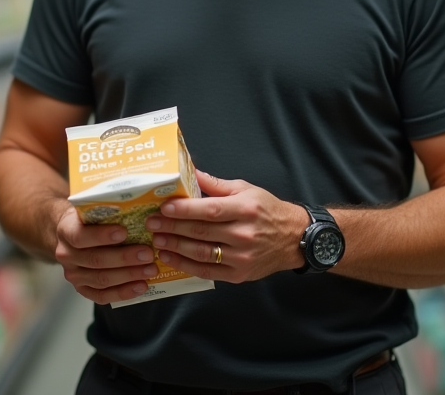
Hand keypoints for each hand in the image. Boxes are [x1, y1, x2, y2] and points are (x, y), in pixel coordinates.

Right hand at [52, 205, 159, 304]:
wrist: (72, 234)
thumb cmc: (90, 218)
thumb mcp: (92, 207)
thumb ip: (107, 207)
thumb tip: (137, 196)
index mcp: (66, 230)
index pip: (80, 236)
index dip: (101, 236)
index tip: (124, 232)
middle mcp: (66, 255)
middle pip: (95, 260)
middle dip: (124, 258)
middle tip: (148, 253)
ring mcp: (73, 275)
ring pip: (101, 279)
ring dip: (129, 276)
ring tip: (151, 269)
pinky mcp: (82, 289)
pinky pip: (102, 296)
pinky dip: (124, 292)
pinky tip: (142, 286)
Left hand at [146, 170, 308, 283]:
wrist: (293, 238)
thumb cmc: (267, 210)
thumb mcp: (246, 189)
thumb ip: (216, 184)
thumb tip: (190, 170)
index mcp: (245, 209)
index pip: (210, 210)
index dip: (185, 210)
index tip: (164, 208)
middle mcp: (244, 234)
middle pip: (202, 232)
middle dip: (172, 228)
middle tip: (151, 223)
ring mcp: (241, 257)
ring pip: (201, 253)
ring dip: (175, 247)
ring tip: (157, 240)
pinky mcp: (239, 274)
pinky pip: (207, 271)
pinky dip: (186, 265)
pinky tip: (170, 257)